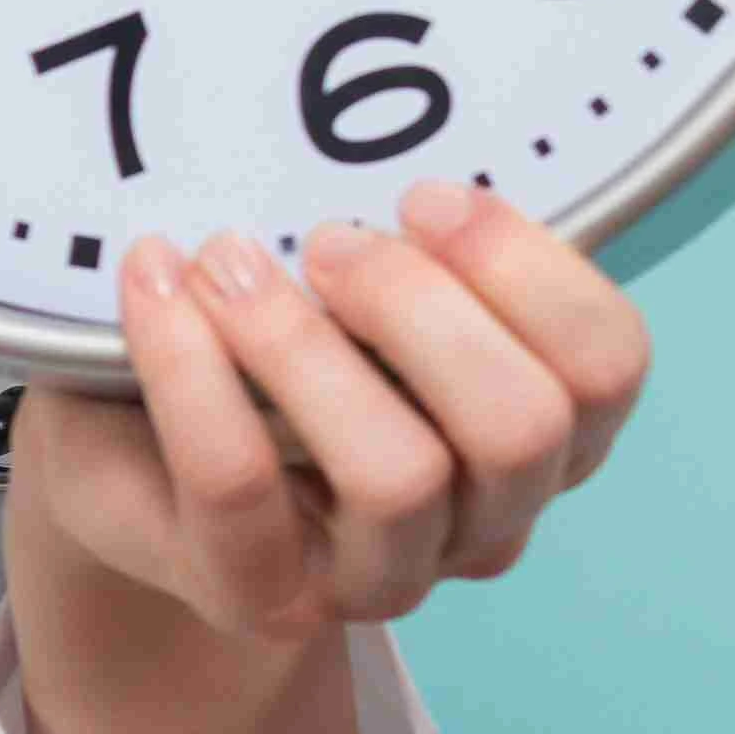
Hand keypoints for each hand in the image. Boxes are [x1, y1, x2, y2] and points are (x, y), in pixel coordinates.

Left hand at [0, 182, 652, 733]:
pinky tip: (154, 281)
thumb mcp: (356, 290)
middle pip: (523, 426)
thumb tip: (399, 139)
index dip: (528, 267)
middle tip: (326, 239)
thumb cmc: (264, 351)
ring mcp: (378, 576)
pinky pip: (238, 486)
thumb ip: (411, 243)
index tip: (423, 195)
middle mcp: (484, 521)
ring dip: (302, 343)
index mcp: (543, 435)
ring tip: (225, 259)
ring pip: (398, 475)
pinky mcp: (259, 594)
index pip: (608, 364)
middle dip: (421, 306)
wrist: (127, 453)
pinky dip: (188, 367)